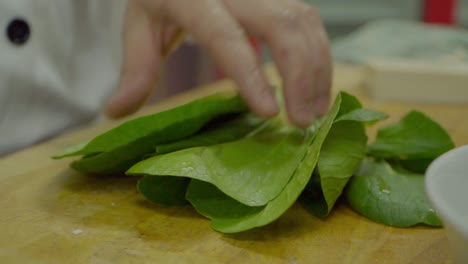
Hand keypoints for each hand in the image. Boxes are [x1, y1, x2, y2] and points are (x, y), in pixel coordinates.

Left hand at [105, 0, 330, 126]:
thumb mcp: (140, 27)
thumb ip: (136, 69)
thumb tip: (115, 112)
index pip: (226, 36)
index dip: (251, 74)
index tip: (270, 112)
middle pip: (282, 24)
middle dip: (301, 75)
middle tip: (301, 121)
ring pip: (305, 21)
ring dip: (317, 69)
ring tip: (314, 111)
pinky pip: (310, 21)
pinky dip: (319, 56)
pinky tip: (315, 87)